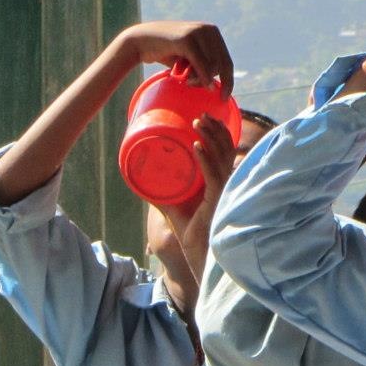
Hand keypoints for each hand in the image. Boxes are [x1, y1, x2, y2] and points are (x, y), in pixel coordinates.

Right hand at [111, 21, 234, 94]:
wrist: (142, 41)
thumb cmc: (167, 52)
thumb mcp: (190, 58)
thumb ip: (205, 64)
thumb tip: (221, 84)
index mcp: (213, 32)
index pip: (227, 61)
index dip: (228, 81)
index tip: (225, 98)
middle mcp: (209, 29)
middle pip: (222, 65)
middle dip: (211, 81)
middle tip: (195, 86)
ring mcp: (198, 32)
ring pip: (212, 65)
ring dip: (200, 79)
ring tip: (185, 79)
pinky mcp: (187, 39)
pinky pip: (201, 64)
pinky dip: (201, 76)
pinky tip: (192, 83)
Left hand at [156, 113, 239, 278]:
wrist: (196, 252)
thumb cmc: (189, 229)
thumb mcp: (173, 203)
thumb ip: (161, 190)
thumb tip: (138, 176)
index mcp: (218, 179)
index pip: (225, 150)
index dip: (219, 131)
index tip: (205, 115)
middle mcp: (225, 182)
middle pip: (226, 148)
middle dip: (216, 129)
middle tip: (201, 114)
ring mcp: (223, 190)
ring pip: (222, 157)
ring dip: (210, 138)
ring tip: (197, 123)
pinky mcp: (218, 200)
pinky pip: (213, 175)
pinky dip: (205, 159)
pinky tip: (196, 146)